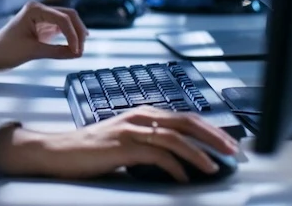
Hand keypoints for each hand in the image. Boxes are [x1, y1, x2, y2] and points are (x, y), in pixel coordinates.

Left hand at [0, 1, 87, 71]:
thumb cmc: (5, 50)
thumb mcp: (33, 52)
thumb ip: (57, 52)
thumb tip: (78, 53)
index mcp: (34, 9)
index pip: (63, 18)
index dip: (73, 35)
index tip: (77, 51)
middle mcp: (39, 9)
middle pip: (68, 16)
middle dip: (78, 32)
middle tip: (81, 50)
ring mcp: (41, 16)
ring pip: (67, 21)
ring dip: (75, 34)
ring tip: (79, 50)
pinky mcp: (42, 26)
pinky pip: (61, 28)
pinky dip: (69, 36)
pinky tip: (73, 46)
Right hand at [0, 107, 241, 182]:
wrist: (59, 153)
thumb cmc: (92, 150)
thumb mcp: (126, 140)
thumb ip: (150, 142)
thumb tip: (179, 157)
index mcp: (143, 113)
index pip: (185, 117)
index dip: (210, 129)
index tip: (228, 143)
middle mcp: (139, 117)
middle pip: (186, 122)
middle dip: (213, 137)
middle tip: (232, 151)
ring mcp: (131, 130)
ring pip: (175, 137)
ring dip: (198, 153)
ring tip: (214, 167)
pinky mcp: (122, 146)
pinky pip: (157, 155)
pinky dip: (174, 167)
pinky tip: (183, 178)